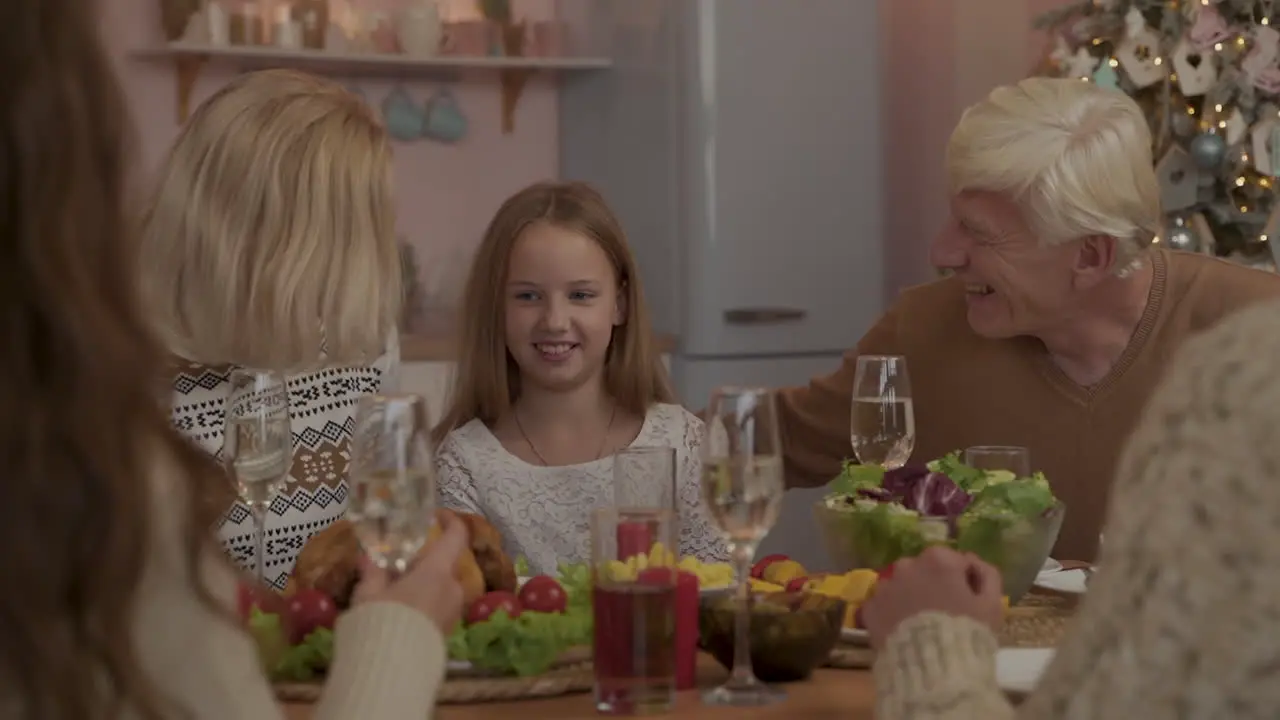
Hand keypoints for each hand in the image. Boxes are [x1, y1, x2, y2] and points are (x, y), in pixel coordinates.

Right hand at [350, 512, 470, 635]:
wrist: (392, 671)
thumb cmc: (380, 622)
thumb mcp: (369, 594)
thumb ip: (372, 572)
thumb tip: (368, 556)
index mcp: (437, 572)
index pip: (456, 537)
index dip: (450, 521)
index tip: (437, 515)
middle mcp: (452, 589)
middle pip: (443, 566)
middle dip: (422, 563)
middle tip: (395, 566)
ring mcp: (453, 612)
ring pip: (440, 588)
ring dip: (422, 585)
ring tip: (392, 593)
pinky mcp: (447, 633)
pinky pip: (438, 608)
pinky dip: (424, 603)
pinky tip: (399, 613)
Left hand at [861, 546, 1003, 650]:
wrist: (932, 666)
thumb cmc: (967, 632)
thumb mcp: (992, 603)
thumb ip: (986, 574)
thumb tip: (971, 562)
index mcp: (939, 559)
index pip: (954, 562)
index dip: (962, 581)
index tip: (966, 601)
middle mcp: (907, 565)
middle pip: (924, 570)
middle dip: (932, 585)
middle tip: (942, 613)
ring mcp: (885, 585)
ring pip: (901, 585)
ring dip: (909, 596)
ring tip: (920, 623)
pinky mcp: (870, 607)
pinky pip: (883, 605)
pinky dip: (891, 613)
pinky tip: (902, 630)